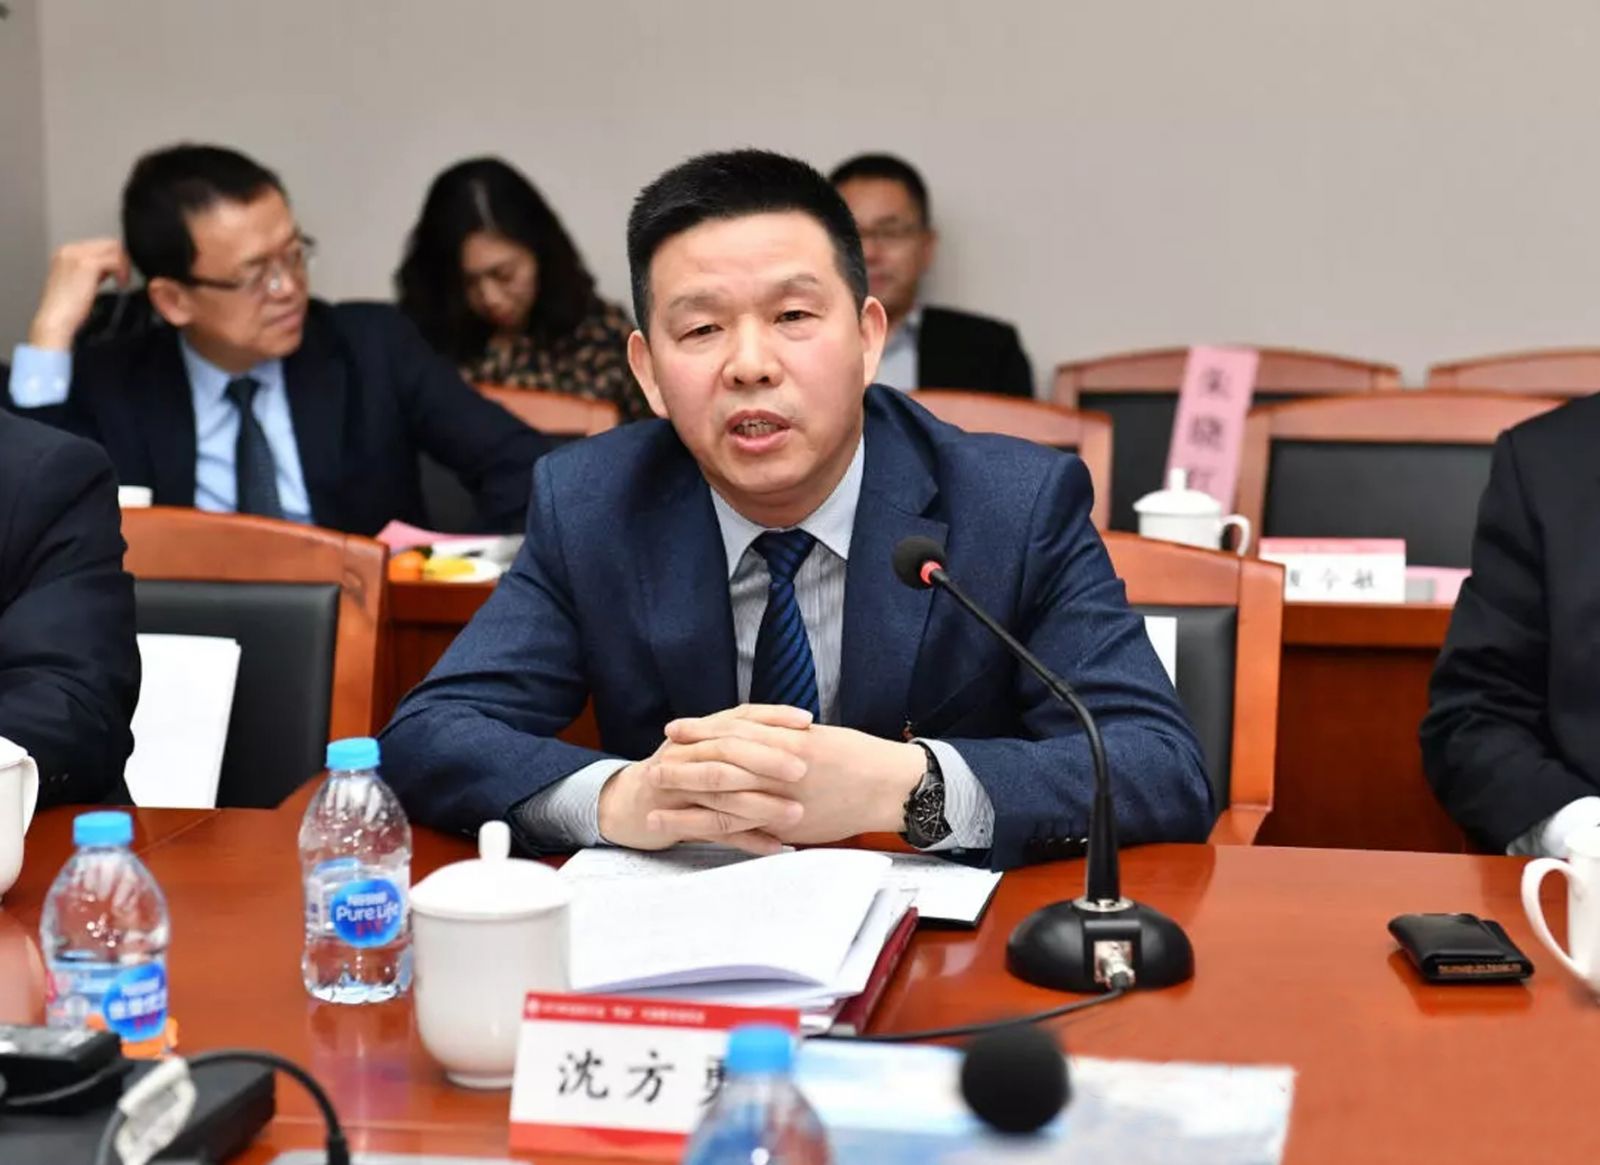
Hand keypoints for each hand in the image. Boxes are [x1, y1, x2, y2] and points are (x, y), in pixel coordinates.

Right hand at [27, 239, 130, 349]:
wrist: (55, 319)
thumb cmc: (65, 309)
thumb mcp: (76, 283)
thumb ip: (89, 272)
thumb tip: (107, 269)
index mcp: (65, 253)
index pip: (98, 245)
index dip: (112, 259)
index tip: (116, 276)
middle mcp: (69, 250)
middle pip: (107, 243)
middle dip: (120, 260)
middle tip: (122, 278)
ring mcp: (77, 255)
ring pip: (113, 248)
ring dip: (123, 265)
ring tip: (122, 282)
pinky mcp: (88, 264)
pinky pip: (115, 260)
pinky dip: (122, 272)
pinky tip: (120, 285)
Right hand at [597, 704, 814, 854]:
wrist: (624, 805)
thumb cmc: (678, 777)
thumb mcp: (704, 752)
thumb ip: (740, 743)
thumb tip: (798, 734)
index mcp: (699, 734)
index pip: (739, 717)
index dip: (772, 717)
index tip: (806, 721)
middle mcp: (685, 755)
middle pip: (728, 752)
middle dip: (767, 759)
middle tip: (802, 770)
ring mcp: (675, 788)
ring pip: (722, 794)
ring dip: (761, 805)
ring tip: (796, 813)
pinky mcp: (670, 821)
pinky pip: (711, 831)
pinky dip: (745, 840)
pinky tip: (774, 847)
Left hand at [659, 716, 926, 845]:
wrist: (889, 785)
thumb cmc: (860, 758)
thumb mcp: (819, 737)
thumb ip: (785, 737)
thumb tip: (756, 735)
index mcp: (785, 738)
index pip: (731, 731)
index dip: (700, 730)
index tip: (674, 730)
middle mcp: (779, 764)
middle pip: (719, 760)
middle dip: (683, 762)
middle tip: (652, 763)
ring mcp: (781, 795)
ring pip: (722, 794)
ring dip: (685, 796)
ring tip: (654, 797)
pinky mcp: (786, 822)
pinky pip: (742, 826)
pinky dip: (710, 827)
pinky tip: (688, 829)